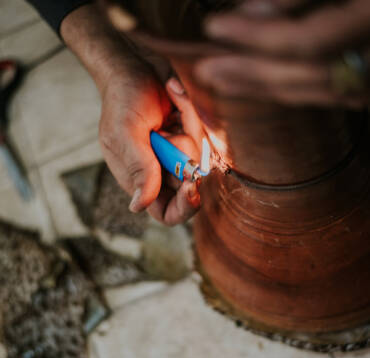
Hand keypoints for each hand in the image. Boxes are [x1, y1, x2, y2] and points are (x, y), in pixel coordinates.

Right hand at [100, 69, 203, 225]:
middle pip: (189, 185)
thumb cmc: (122, 98)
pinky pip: (203, 135)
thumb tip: (139, 207)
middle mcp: (159, 170)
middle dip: (184, 159)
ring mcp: (174, 153)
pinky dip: (189, 113)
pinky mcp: (187, 135)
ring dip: (187, 130)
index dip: (182, 207)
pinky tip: (173, 97)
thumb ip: (138, 169)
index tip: (190, 185)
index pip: (166, 213)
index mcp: (139, 179)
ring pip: (199, 159)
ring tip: (166, 113)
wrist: (133, 63)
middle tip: (173, 136)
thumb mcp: (126, 134)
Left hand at [195, 0, 369, 107]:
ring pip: (315, 92)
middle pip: (305, 76)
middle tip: (206, 71)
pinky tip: (263, 87)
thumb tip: (256, 10)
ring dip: (263, 89)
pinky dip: (291, 91)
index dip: (258, 38)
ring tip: (222, 83)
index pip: (307, 41)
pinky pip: (329, 95)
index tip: (215, 28)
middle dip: (251, 74)